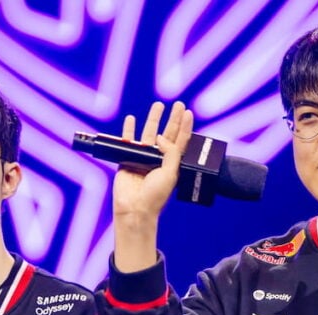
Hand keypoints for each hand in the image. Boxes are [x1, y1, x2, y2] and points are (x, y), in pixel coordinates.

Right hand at [111, 101, 193, 272]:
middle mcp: (159, 159)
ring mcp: (143, 158)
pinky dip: (129, 129)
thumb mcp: (171, 173)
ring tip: (158, 106)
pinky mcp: (128, 158)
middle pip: (168, 134)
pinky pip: (128, 140)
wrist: (135, 208)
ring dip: (154, 119)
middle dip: (173, 119)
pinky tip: (131, 119)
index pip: (181, 141)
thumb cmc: (155, 195)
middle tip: (178, 104)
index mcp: (172, 164)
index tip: (188, 112)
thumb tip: (161, 137)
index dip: (185, 127)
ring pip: (150, 134)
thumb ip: (170, 152)